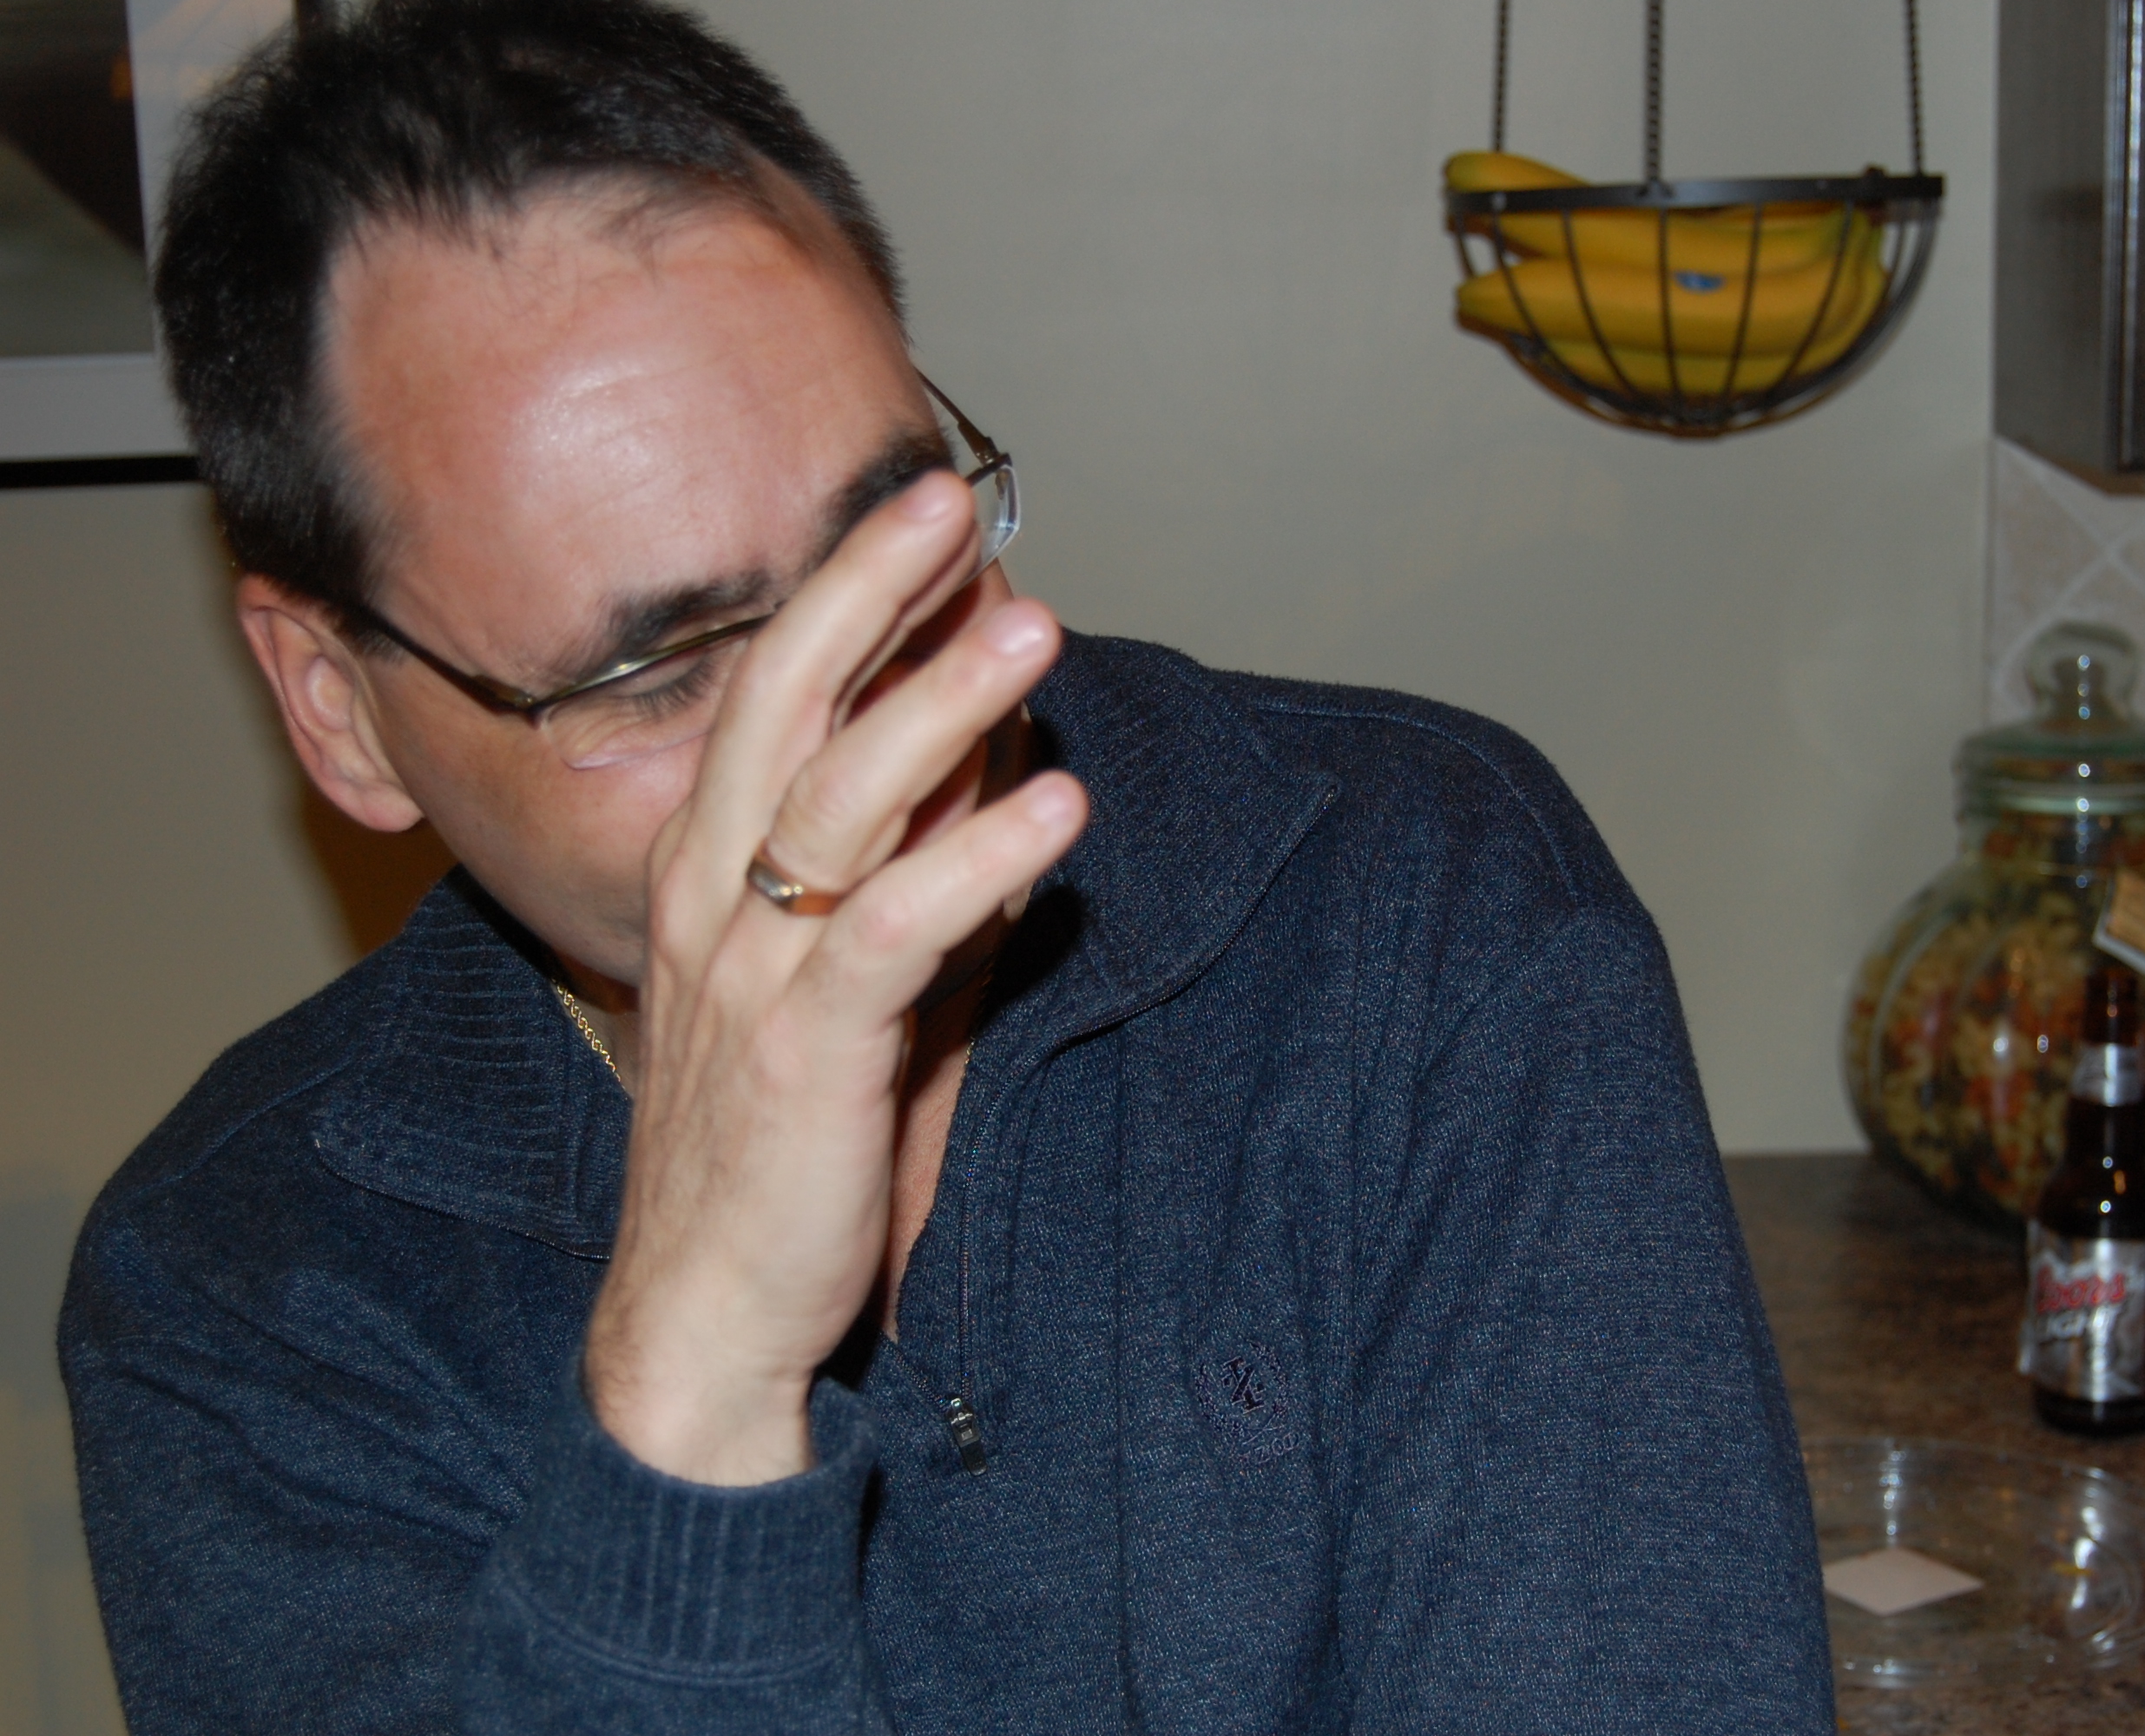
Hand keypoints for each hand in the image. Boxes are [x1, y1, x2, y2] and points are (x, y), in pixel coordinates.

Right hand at [584, 470, 1085, 1485]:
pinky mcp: (802, 1055)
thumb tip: (1000, 760)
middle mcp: (711, 902)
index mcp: (711, 873)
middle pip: (781, 705)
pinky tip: (1056, 803)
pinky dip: (976, 858)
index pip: (776, 700)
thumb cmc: (785, 1148)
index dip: (852, 601)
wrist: (705, 1319)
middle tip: (950, 502)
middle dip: (867, 592)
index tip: (937, 524)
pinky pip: (890, 930)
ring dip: (942, 702)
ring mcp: (748, 975)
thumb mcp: (861, 986)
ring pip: (837, 799)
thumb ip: (922, 873)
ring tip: (1033, 627)